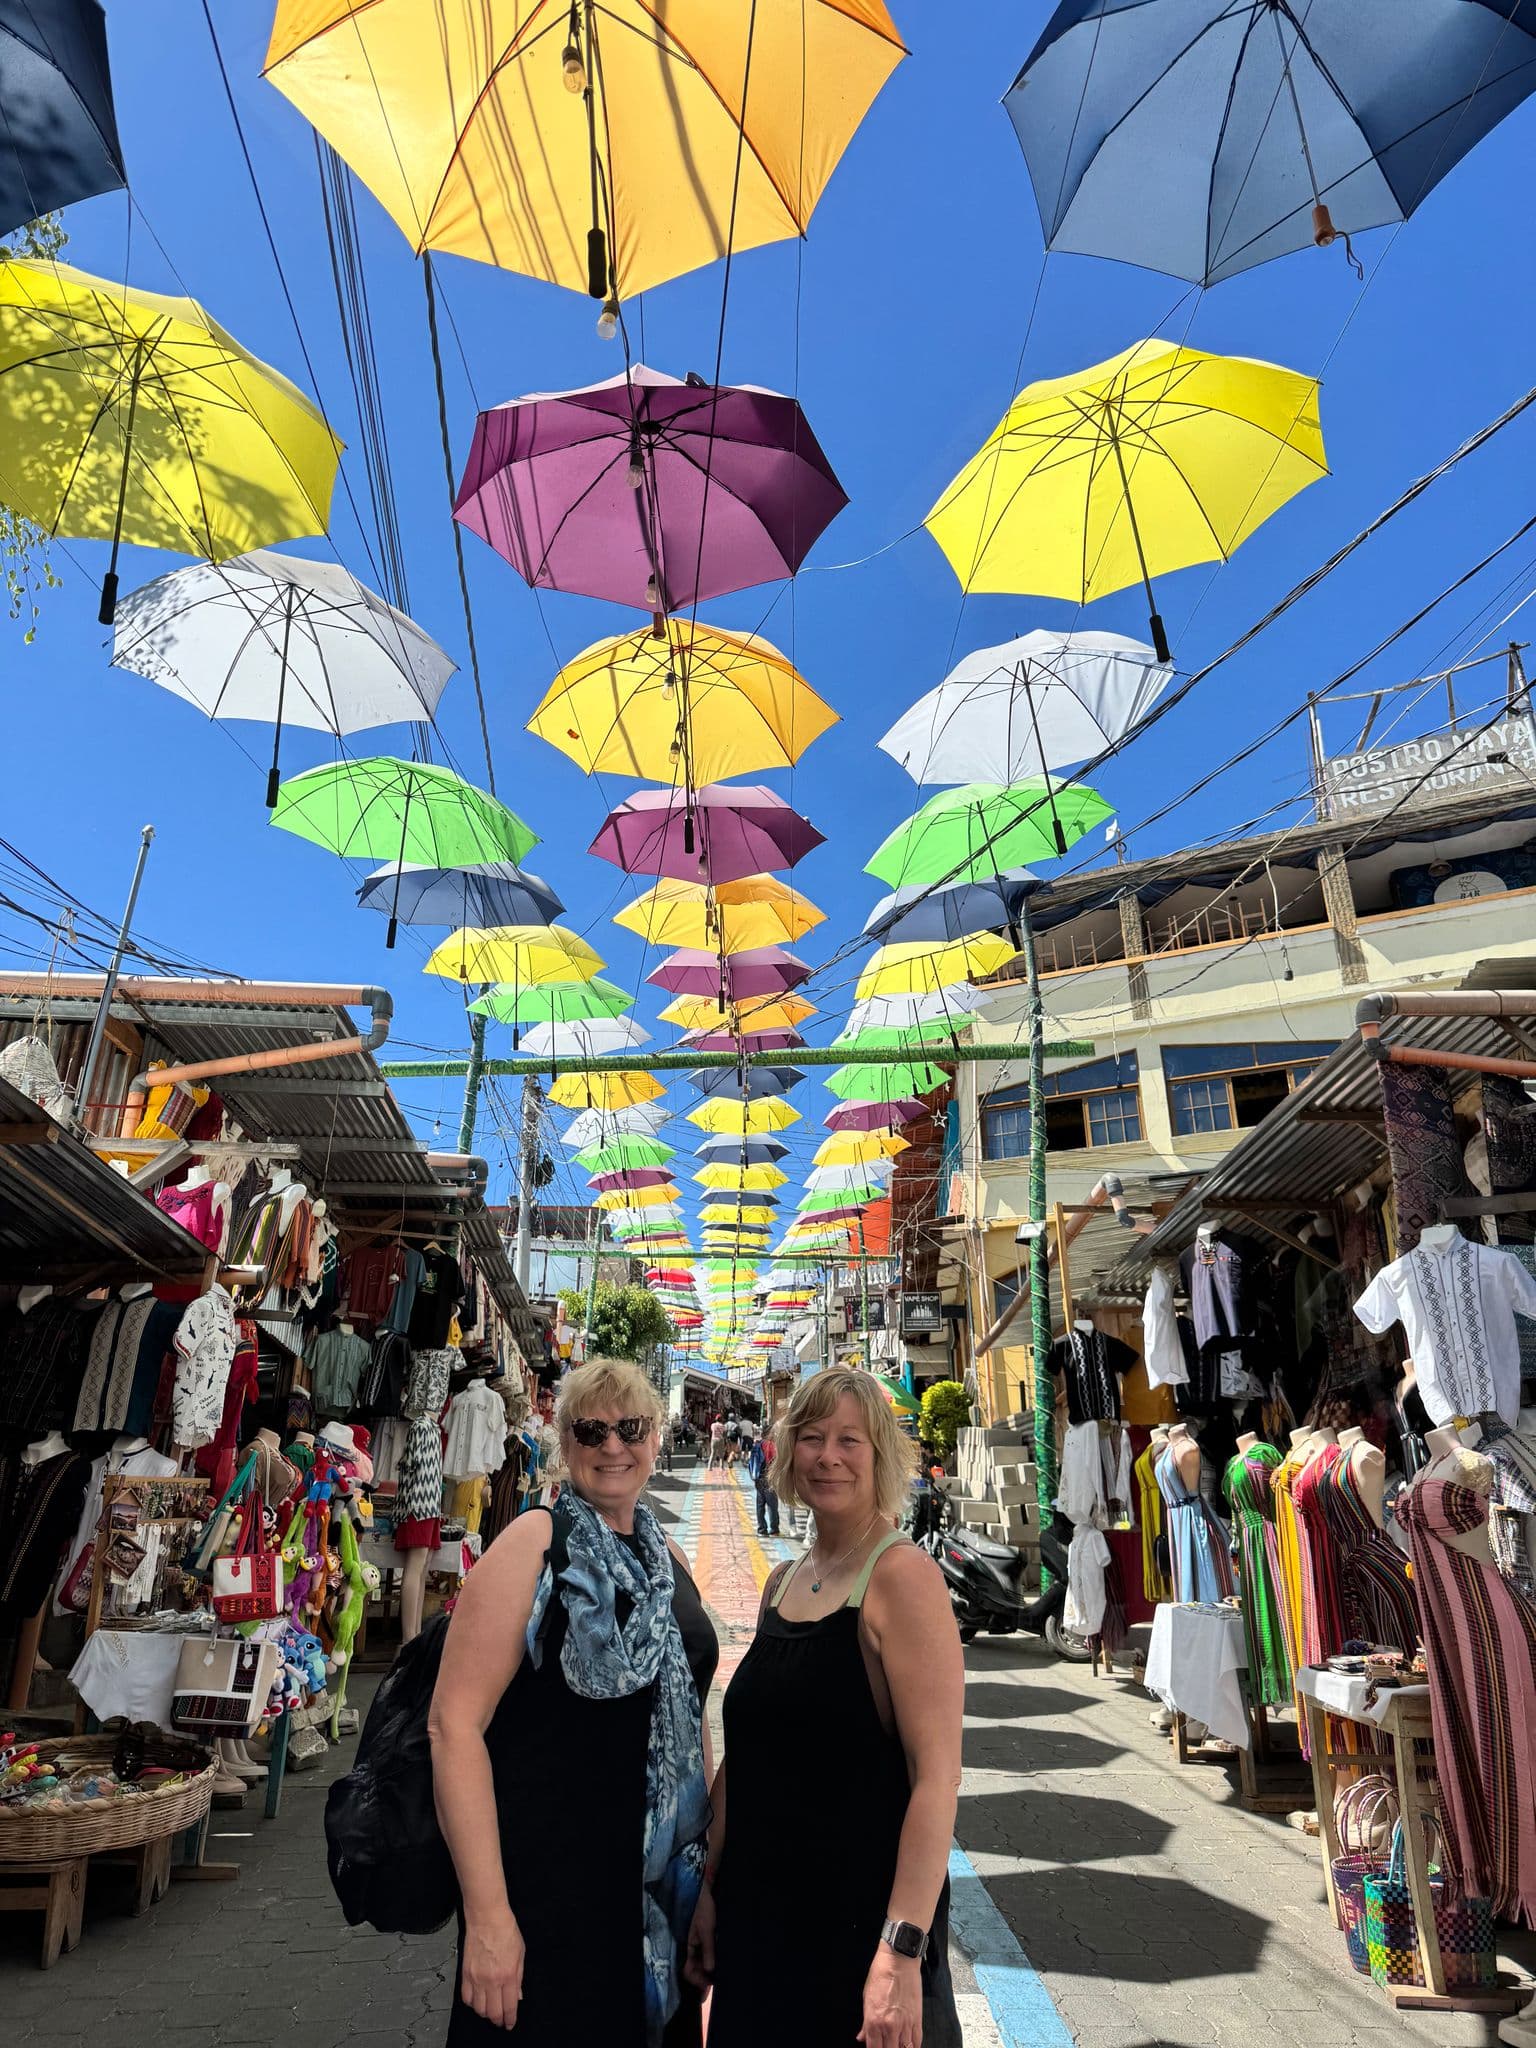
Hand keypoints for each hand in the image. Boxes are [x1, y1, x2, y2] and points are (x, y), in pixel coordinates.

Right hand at [460, 1909, 525, 2029]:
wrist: (487, 1917)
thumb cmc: (506, 1931)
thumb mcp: (521, 1953)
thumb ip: (519, 1977)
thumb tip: (517, 1996)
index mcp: (508, 1975)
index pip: (509, 2006)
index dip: (510, 2019)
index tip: (510, 2024)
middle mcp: (492, 1980)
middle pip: (493, 2012)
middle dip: (498, 2020)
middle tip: (500, 2020)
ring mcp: (477, 1978)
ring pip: (478, 2008)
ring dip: (485, 2013)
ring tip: (490, 2010)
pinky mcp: (465, 1973)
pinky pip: (466, 1997)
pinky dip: (472, 2003)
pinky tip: (477, 2000)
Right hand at [684, 1879, 716, 1990]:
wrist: (710, 1891)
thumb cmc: (705, 1908)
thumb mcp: (707, 1929)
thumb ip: (708, 1949)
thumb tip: (710, 1970)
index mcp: (690, 1945)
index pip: (688, 1970)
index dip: (697, 1981)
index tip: (708, 1987)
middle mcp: (696, 1947)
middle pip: (697, 1970)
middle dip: (704, 1980)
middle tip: (717, 1987)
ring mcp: (704, 1943)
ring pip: (705, 1964)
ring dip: (711, 1973)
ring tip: (722, 1980)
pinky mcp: (712, 1939)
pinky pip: (712, 1956)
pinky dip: (716, 1963)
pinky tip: (725, 1967)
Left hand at [858, 1943, 921, 2047]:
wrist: (899, 1959)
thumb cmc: (881, 1974)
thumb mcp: (866, 1997)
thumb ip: (865, 2023)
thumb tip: (862, 2037)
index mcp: (873, 2021)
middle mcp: (890, 2026)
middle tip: (886, 2044)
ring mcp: (905, 2023)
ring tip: (897, 2044)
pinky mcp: (917, 2018)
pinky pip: (917, 2041)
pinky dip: (913, 2046)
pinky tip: (909, 2045)